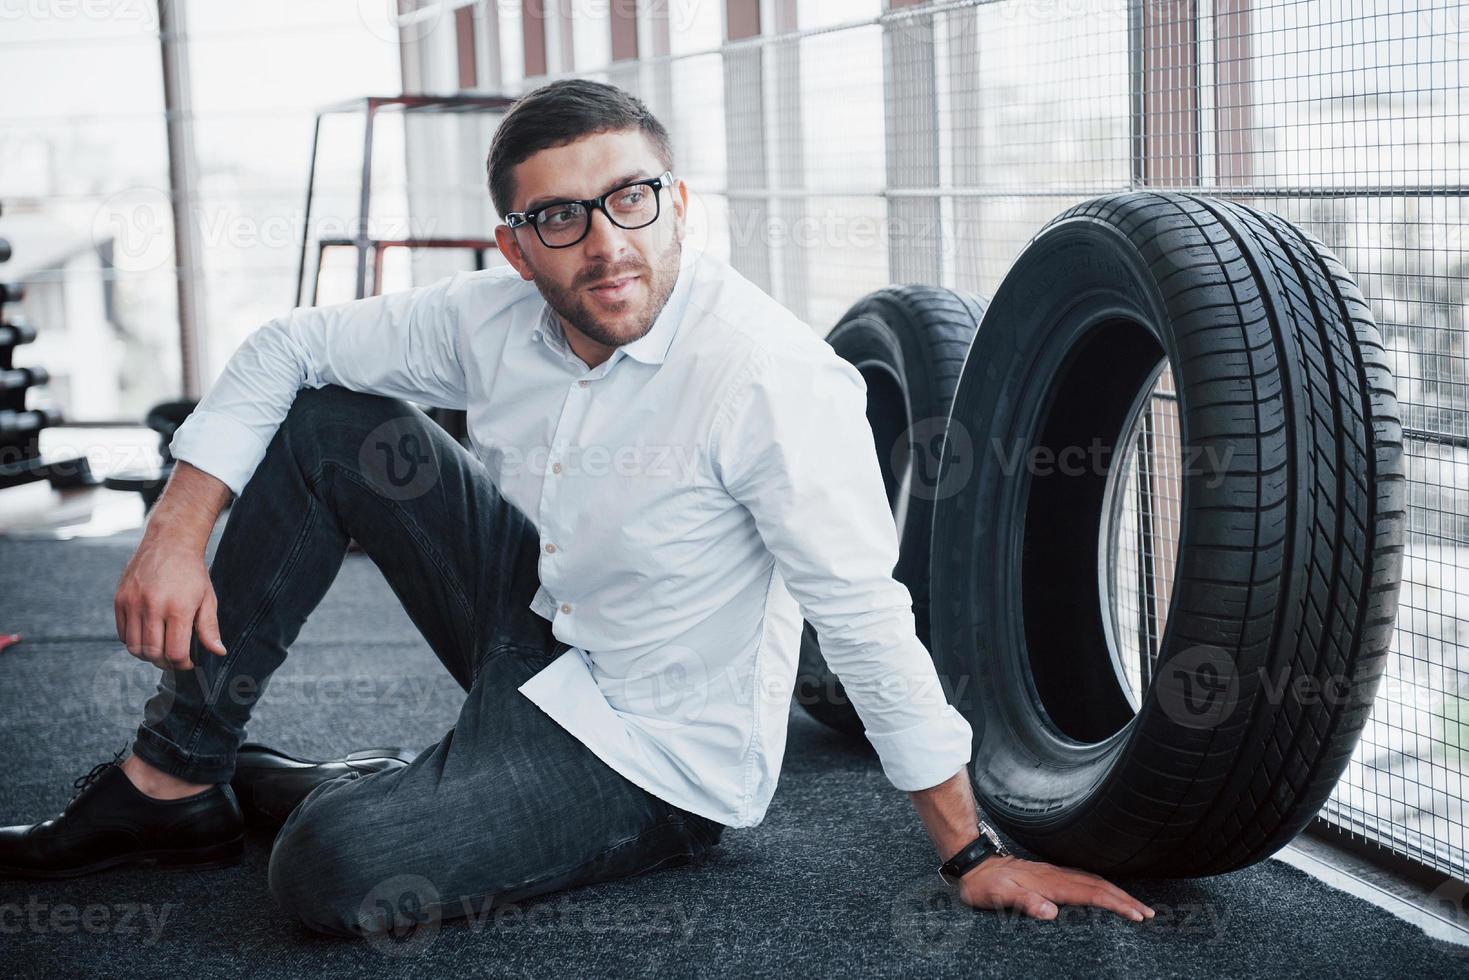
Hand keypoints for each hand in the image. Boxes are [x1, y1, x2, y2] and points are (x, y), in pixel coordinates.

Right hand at [114, 537, 226, 671]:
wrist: (170, 542)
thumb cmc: (192, 572)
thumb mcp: (207, 599)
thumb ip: (209, 628)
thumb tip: (218, 652)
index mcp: (178, 608)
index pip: (175, 652)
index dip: (182, 664)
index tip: (187, 662)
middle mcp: (152, 606)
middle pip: (152, 653)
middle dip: (164, 662)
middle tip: (174, 659)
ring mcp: (133, 602)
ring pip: (134, 647)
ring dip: (147, 654)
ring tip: (160, 648)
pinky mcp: (120, 599)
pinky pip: (122, 633)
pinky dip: (133, 640)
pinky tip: (147, 634)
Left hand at [955, 853, 1154, 922]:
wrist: (973, 864)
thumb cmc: (985, 884)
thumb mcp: (999, 896)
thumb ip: (1025, 902)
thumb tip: (1051, 912)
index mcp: (1050, 884)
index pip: (1090, 894)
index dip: (1115, 905)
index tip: (1136, 915)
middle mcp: (1056, 876)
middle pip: (1099, 886)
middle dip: (1126, 899)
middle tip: (1149, 913)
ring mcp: (1054, 874)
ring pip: (1093, 882)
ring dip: (1117, 893)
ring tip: (1136, 905)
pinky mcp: (1049, 875)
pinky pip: (1083, 880)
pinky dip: (1101, 888)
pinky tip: (1105, 893)